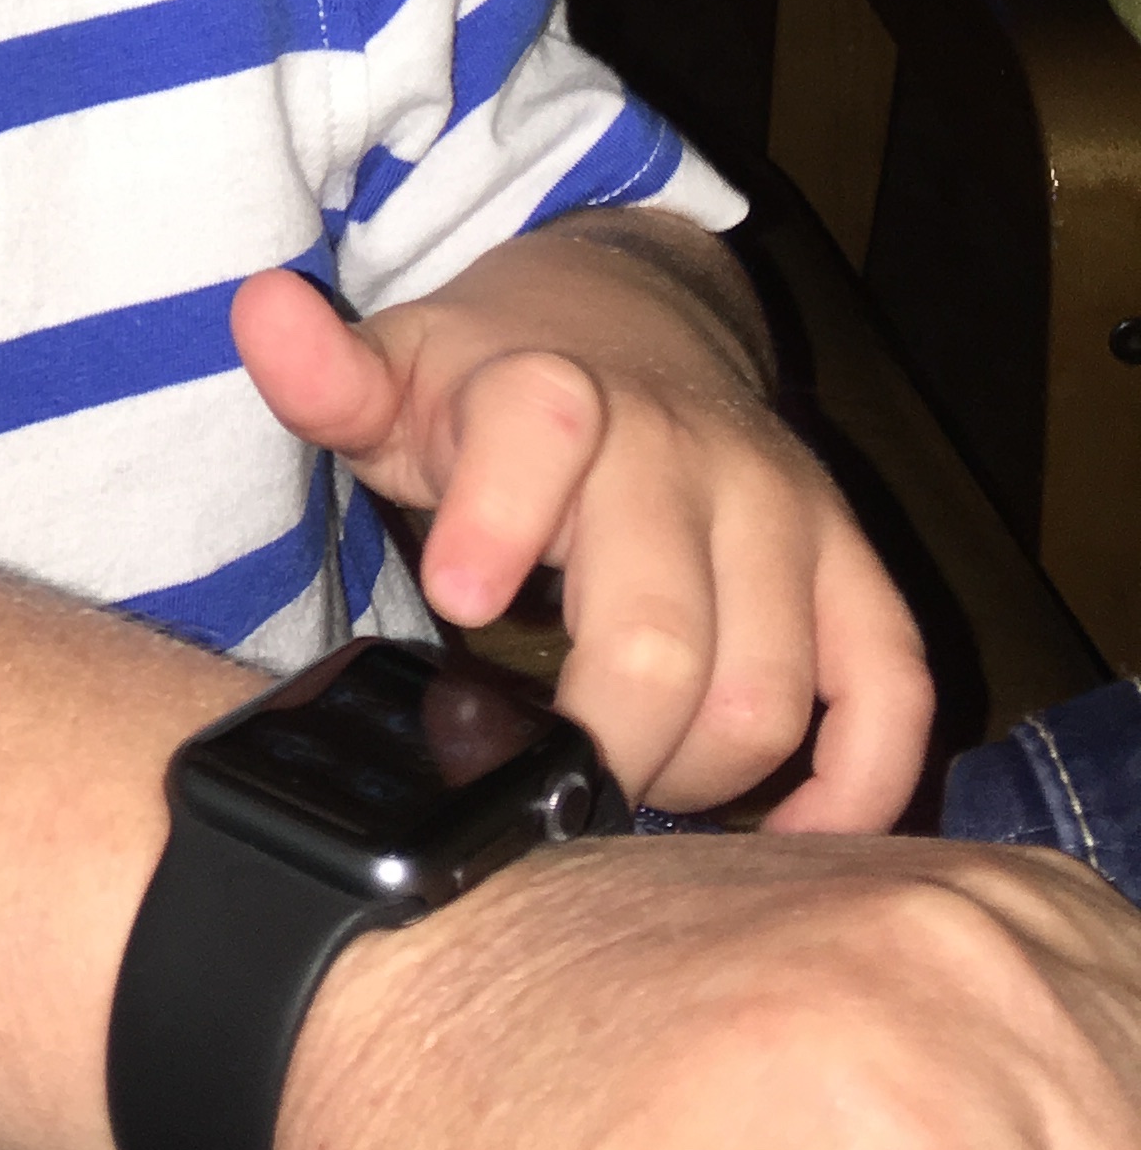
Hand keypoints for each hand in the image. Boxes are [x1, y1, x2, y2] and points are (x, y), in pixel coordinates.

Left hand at [233, 215, 928, 823]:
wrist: (636, 316)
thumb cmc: (493, 380)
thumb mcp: (399, 368)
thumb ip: (327, 375)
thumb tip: (261, 311)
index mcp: (555, 392)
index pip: (541, 433)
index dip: (502, 516)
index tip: (461, 597)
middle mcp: (685, 450)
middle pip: (660, 639)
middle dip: (595, 743)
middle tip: (537, 786)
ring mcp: (784, 513)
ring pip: (767, 694)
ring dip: (694, 779)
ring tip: (621, 793)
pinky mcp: (854, 570)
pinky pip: (889, 693)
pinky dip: (855, 788)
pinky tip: (778, 838)